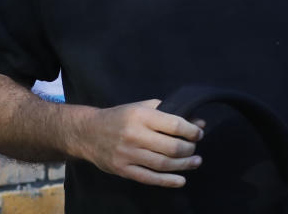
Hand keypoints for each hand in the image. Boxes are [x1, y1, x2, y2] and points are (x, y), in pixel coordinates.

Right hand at [76, 99, 203, 187]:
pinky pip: (149, 178)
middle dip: (188, 149)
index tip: (199, 133)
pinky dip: (167, 181)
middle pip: (170, 147)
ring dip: (183, 165)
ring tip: (195, 162)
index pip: (173, 125)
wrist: (89, 132)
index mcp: (140, 115)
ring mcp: (128, 154)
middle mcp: (134, 135)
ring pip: (162, 164)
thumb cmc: (120, 117)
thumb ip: (169, 111)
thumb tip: (198, 122)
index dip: (191, 131)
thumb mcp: (142, 106)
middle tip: (195, 148)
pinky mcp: (123, 169)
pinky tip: (180, 180)